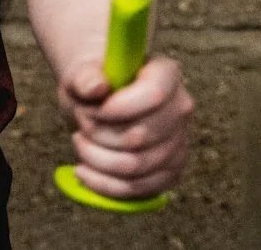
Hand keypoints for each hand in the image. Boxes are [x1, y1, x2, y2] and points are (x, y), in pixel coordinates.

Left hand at [57, 53, 192, 201]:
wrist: (99, 101)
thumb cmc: (93, 83)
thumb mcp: (82, 72)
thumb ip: (85, 77)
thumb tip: (96, 87)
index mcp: (166, 73)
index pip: (153, 94)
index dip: (117, 108)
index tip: (89, 110)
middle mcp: (180, 108)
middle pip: (141, 136)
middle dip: (99, 134)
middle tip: (80, 121)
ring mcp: (179, 143)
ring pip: (136, 166)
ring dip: (97, 158)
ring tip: (80, 141)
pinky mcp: (170, 173)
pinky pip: (137, 189)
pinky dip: (104, 184)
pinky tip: (83, 170)